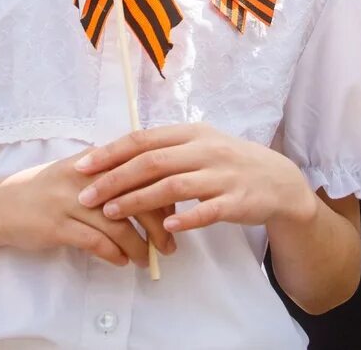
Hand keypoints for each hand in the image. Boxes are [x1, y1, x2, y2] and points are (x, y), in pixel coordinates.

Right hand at [0, 153, 176, 267]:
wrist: (2, 205)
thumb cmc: (49, 190)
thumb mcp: (81, 174)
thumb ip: (114, 177)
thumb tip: (156, 194)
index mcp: (96, 162)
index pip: (142, 174)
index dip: (163, 196)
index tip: (175, 216)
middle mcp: (85, 178)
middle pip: (136, 200)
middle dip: (158, 226)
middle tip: (169, 246)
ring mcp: (70, 202)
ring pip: (118, 226)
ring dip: (138, 246)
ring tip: (146, 259)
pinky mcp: (57, 226)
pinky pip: (95, 243)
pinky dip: (113, 254)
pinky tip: (121, 261)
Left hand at [75, 124, 317, 233]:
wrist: (278, 181)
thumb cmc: (229, 163)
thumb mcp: (199, 145)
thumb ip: (165, 149)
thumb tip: (118, 157)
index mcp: (191, 133)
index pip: (143, 139)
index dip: (111, 152)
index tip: (82, 166)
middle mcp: (205, 150)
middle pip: (152, 162)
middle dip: (115, 179)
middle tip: (87, 196)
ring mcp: (222, 175)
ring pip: (174, 186)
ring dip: (139, 200)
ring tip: (112, 213)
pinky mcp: (236, 200)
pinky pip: (208, 210)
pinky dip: (186, 217)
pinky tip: (165, 227)